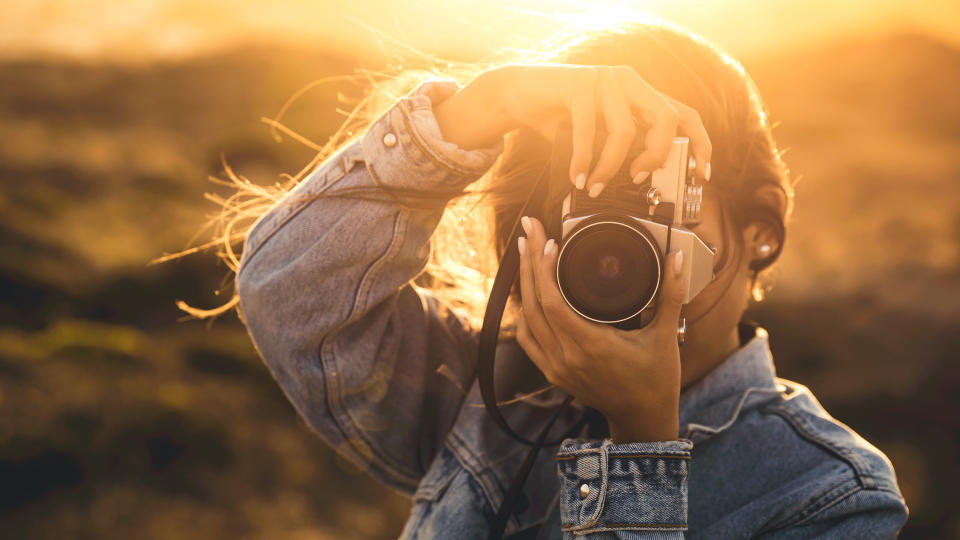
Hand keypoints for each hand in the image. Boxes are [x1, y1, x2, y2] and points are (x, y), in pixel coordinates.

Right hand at [435, 63, 711, 195]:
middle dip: (657, 156)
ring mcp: (605, 79)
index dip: (700, 144)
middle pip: (665, 118)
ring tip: (597, 187)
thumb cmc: (560, 117)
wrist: (518, 94)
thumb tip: (642, 182)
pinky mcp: (578, 84)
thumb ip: (621, 146)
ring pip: (624, 130)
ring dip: (610, 167)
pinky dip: (584, 161)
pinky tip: (577, 177)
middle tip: (639, 179)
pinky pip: (588, 131)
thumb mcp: (598, 133)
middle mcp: (628, 81)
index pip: (684, 114)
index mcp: (640, 92)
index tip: (702, 174)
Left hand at [515, 215, 684, 442]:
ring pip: (526, 320)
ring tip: (527, 253)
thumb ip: (670, 294)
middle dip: (529, 263)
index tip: (550, 242)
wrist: (643, 419)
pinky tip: (529, 294)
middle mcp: (567, 357)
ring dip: (524, 285)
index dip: (545, 269)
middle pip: (534, 304)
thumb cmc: (657, 380)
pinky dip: (525, 314)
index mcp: (592, 346)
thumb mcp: (666, 335)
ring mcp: (556, 367)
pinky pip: (527, 339)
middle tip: (529, 230)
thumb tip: (676, 259)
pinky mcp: (553, 373)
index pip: (553, 302)